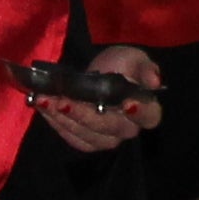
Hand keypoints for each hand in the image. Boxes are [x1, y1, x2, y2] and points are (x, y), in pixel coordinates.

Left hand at [36, 42, 165, 155]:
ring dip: (65, 119)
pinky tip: (44, 106)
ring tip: (46, 100)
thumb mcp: (132, 58)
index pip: (149, 116)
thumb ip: (144, 67)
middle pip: (111, 129)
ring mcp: (106, 138)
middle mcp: (128, 129)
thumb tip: (154, 81)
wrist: (96, 73)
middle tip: (64, 100)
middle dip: (85, 115)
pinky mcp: (86, 141)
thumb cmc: (119, 65)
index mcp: (145, 109)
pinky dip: (56, 122)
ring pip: (88, 136)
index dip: (140, 112)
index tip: (126, 102)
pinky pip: (72, 138)